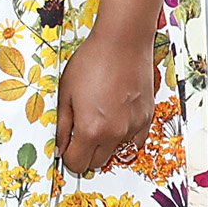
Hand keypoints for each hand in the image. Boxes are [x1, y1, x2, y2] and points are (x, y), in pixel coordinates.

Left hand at [54, 24, 157, 176]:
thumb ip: (62, 124)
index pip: (77, 164)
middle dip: (86, 154)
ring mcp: (134, 126)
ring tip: (99, 119)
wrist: (123, 43)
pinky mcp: (147, 117)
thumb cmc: (92, 62)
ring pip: (116, 151)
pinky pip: (135, 139)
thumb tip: (60, 146)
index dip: (68, 158)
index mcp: (91, 129)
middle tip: (80, 135)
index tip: (67, 148)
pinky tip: (116, 118)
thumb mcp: (65, 93)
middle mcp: (115, 133)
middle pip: (97, 163)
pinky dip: (125, 136)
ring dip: (106, 144)